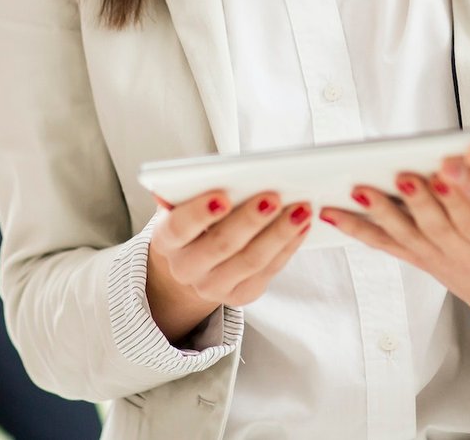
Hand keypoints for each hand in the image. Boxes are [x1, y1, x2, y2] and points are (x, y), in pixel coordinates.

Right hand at [146, 189, 310, 343]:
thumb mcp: (183, 203)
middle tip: (274, 198)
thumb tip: (195, 174)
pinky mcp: (241, 295)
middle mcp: (185, 269)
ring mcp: (213, 287)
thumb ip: (188, 189)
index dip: (200, 213)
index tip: (224, 196)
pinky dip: (288, 246)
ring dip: (279, 234)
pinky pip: (268, 271)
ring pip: (250, 261)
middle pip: (220, 246)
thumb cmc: (195, 220)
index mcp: (166, 241)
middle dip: (250, 221)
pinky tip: (302, 226)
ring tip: (301, 209)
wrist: (194, 262)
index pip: (179, 227)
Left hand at [321, 173, 469, 324]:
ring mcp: (440, 257)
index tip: (448, 172)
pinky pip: (389, 246)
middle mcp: (465, 251)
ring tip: (361, 190)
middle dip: (420, 199)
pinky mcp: (424, 261)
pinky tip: (337, 213)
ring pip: (408, 235)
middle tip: (403, 175)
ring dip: (383, 213)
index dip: (461, 195)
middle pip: (439, 224)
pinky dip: (361, 230)